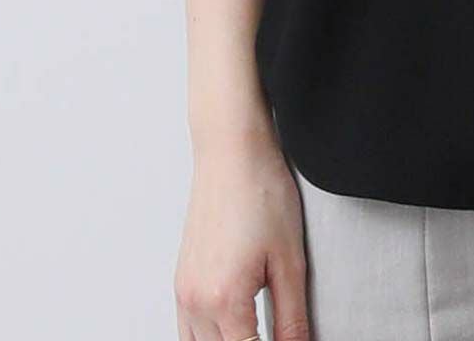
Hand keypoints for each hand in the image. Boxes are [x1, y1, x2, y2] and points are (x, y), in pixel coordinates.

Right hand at [175, 129, 309, 339]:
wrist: (232, 151)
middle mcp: (195, 301)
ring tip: (256, 332)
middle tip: (278, 334)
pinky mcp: (181, 280)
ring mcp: (183, 291)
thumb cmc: (261, 191)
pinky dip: (208, 337)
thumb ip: (292, 316)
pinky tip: (232, 329)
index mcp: (223, 299)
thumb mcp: (289, 259)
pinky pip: (187, 329)